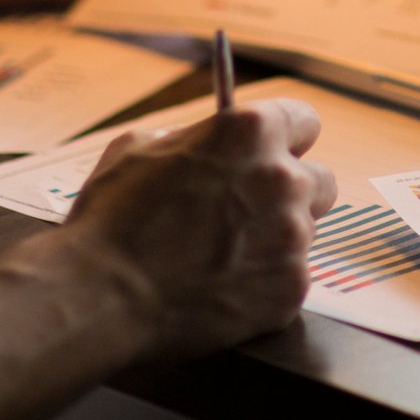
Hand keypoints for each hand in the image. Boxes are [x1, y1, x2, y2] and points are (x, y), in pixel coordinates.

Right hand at [62, 98, 337, 360]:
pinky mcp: (290, 289)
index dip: (285, 139)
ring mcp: (292, 237)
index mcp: (251, 132)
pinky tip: (223, 290)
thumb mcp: (139, 147)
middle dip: (290, 194)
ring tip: (223, 258)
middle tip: (249, 213)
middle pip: (318, 181)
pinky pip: (291, 279)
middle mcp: (284, 179)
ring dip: (275, 241)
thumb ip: (191, 138)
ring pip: (304, 233)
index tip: (274, 153)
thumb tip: (205, 146)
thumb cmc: (112, 220)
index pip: (304, 121)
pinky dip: (264, 285)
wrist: (101, 298)